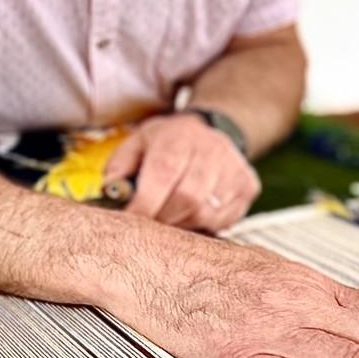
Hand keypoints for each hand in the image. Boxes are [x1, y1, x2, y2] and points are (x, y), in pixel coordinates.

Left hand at [106, 113, 258, 232]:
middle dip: (163, 219)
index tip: (131, 222)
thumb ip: (119, 167)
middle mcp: (210, 150)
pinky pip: (225, 219)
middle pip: (187, 198)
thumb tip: (111, 192)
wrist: (211, 130)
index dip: (145, 204)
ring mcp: (234, 168)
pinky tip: (191, 217)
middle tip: (149, 227)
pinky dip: (204, 226)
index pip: (163, 174)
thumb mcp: (137, 143)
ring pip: (206, 212)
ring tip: (169, 220)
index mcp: (178, 138)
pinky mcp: (248, 186)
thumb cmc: (167, 143)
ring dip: (182, 226)